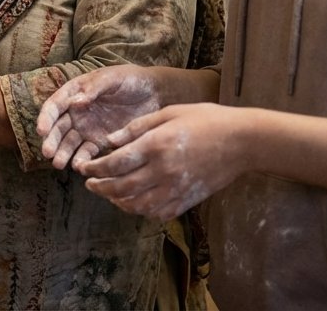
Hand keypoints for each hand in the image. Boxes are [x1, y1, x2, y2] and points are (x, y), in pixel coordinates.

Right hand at [37, 65, 161, 170]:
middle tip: (48, 153)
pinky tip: (80, 166)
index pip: (55, 106)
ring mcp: (87, 128)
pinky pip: (87, 152)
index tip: (41, 131)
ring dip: (63, 153)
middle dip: (52, 141)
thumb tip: (75, 102)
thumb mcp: (112, 78)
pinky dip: (82, 159)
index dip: (46, 118)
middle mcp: (77, 112)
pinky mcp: (99, 141)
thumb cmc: (130, 79)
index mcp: (75, 92)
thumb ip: (94, 89)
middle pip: (59, 128)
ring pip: (70, 143)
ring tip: (60, 164)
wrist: (154, 93)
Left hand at [78, 102, 249, 220]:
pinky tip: (133, 202)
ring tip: (108, 193)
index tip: (84, 168)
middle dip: (100, 188)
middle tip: (89, 184)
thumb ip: (136, 128)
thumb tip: (109, 141)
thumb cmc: (206, 120)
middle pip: (121, 188)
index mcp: (156, 146)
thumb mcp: (168, 113)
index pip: (115, 163)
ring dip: (117, 201)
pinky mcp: (187, 200)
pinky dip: (140, 210)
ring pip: (136, 205)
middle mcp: (163, 171)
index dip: (94, 169)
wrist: (242, 141)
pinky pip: (157, 213)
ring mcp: (176, 189)